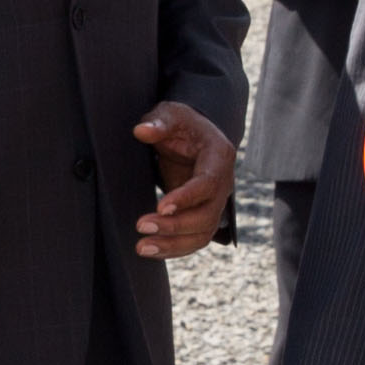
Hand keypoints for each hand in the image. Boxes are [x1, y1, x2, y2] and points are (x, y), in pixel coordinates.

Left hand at [129, 104, 234, 258]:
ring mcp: (215, 202)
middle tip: (141, 226)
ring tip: (142, 248)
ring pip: (202, 233)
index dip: (186, 198)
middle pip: (207, 215)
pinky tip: (151, 250)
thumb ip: (158, 122)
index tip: (160, 206)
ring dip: (173, 245)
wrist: (191, 136)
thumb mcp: (170, 114)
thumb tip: (142, 131)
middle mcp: (223, 184)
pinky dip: (174, 248)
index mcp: (219, 157)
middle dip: (175, 226)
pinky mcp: (203, 215)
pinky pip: (194, 239)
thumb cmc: (181, 124)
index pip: (208, 183)